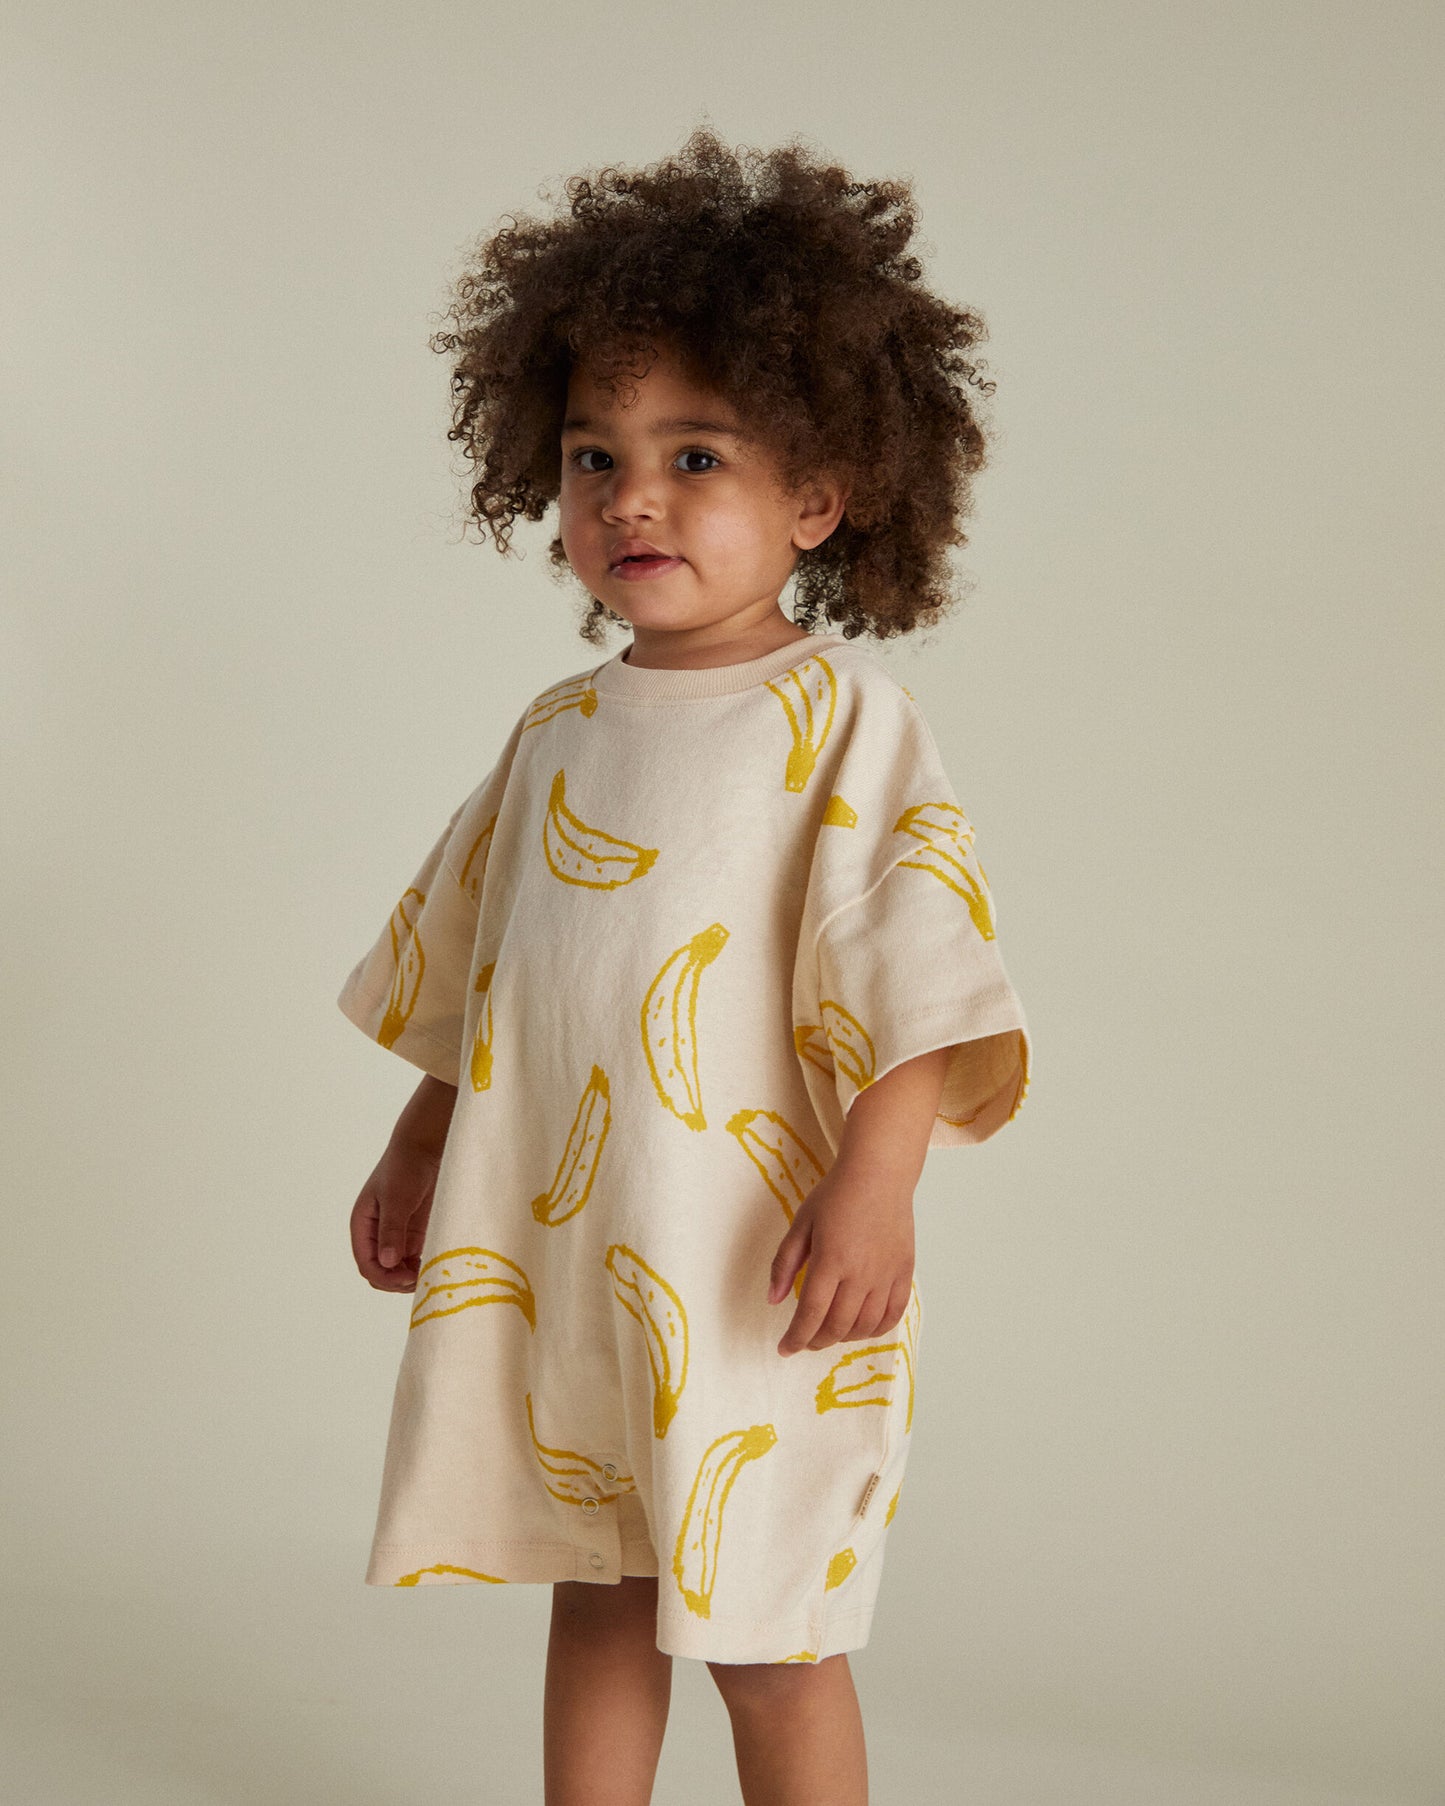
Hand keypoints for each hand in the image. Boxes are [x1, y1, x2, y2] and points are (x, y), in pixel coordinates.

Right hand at [349, 1134, 442, 1292]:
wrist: (425, 1147)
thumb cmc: (405, 1167)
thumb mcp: (397, 1198)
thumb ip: (392, 1230)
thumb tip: (388, 1263)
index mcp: (362, 1226)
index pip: (367, 1265)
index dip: (385, 1277)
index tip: (409, 1278)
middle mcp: (375, 1235)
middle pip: (380, 1273)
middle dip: (397, 1282)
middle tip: (423, 1280)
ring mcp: (395, 1236)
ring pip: (397, 1271)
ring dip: (410, 1279)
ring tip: (431, 1276)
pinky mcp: (414, 1235)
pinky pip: (412, 1262)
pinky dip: (421, 1269)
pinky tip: (435, 1268)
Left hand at [766, 1158, 914, 1355]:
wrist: (879, 1174)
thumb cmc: (836, 1195)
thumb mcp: (801, 1224)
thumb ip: (784, 1263)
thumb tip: (773, 1300)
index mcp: (830, 1260)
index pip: (811, 1314)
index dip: (796, 1338)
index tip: (785, 1349)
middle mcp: (860, 1273)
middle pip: (837, 1325)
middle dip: (816, 1341)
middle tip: (805, 1341)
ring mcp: (886, 1275)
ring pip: (864, 1326)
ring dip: (843, 1337)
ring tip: (829, 1333)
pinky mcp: (904, 1272)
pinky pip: (892, 1314)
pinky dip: (875, 1330)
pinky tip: (861, 1328)